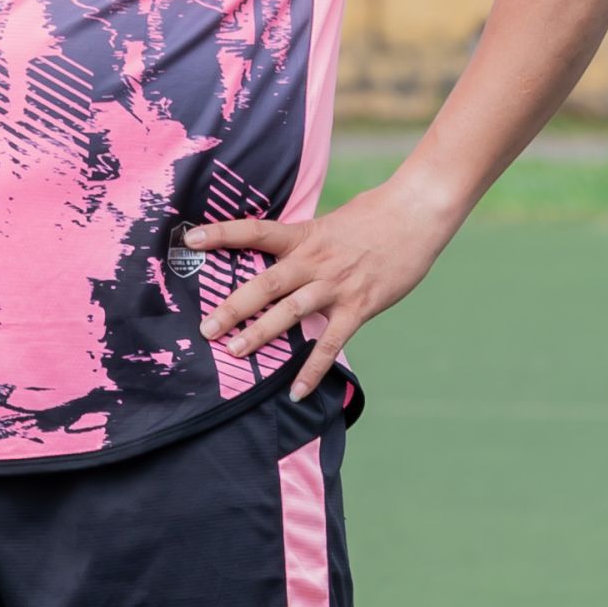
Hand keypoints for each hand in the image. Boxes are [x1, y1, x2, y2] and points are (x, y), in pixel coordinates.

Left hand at [201, 176, 452, 397]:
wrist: (417, 214)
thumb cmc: (374, 216)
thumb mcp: (329, 222)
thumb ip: (303, 239)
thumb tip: (280, 248)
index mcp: (303, 236)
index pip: (254, 231)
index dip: (222, 233)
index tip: (190, 239)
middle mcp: (314, 261)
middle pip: (265, 284)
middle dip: (232, 307)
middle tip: (205, 329)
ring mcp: (335, 285)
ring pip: (290, 312)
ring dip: (261, 334)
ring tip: (234, 353)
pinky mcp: (359, 307)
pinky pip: (330, 343)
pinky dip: (312, 370)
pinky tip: (296, 392)